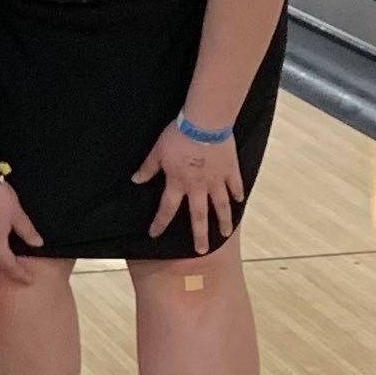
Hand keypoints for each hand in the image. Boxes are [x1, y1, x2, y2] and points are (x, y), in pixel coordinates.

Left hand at [134, 121, 242, 255]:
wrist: (205, 124)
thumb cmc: (178, 136)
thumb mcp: (157, 151)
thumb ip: (148, 168)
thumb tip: (136, 180)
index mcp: (178, 183)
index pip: (167, 208)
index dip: (160, 222)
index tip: (155, 234)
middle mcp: (198, 187)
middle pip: (199, 216)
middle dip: (200, 235)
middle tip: (202, 250)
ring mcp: (217, 180)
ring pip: (221, 206)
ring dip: (224, 221)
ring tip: (225, 233)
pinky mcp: (231, 170)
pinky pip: (235, 186)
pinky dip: (237, 194)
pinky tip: (239, 201)